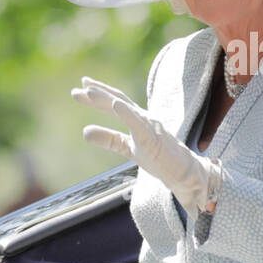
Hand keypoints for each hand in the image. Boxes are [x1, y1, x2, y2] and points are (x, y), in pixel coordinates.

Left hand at [73, 76, 222, 218]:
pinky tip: (116, 104)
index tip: (80, 89)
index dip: (98, 95)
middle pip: (118, 100)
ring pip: (126, 108)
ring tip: (90, 91)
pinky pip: (139, 124)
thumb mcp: (128, 148)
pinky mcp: (154, 138)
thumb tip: (84, 131)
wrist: (184, 173)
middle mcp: (143, 118)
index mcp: (137, 120)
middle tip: (77, 89)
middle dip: (98, 93)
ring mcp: (150, 126)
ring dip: (107, 98)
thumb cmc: (159, 159)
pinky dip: (127, 113)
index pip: (115, 103)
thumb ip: (108, 139)